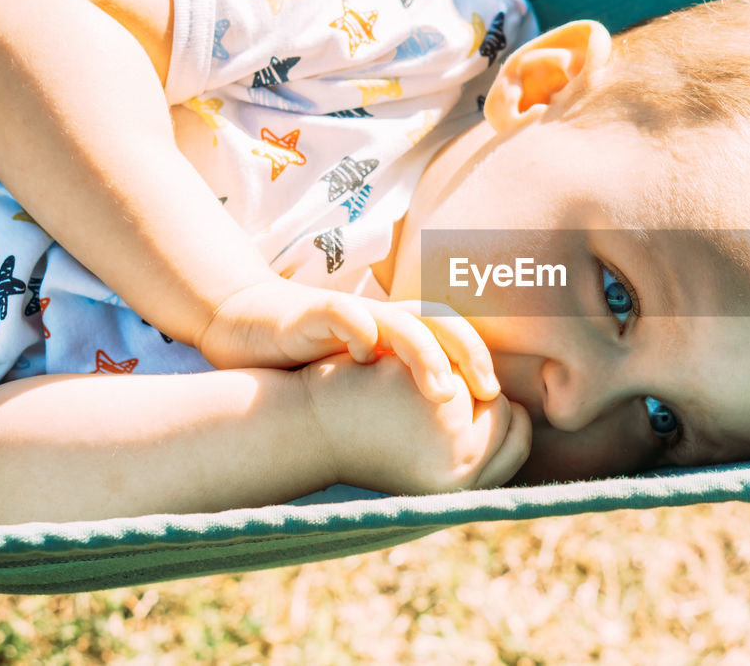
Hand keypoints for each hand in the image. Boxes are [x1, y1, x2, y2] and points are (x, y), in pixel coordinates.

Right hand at [195, 277, 500, 401]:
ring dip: (425, 353)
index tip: (500, 403)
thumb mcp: (366, 383)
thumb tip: (455, 435)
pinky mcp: (312, 314)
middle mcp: (382, 319)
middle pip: (439, 322)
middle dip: (468, 355)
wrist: (249, 327)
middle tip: (487, 394)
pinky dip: (358, 329)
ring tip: (442, 390)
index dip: (479, 362)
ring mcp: (350, 315)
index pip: (453, 338)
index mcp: (399, 333)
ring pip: (399, 321)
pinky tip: (367, 357)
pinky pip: (341, 314)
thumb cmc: (313, 364)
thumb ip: (404, 399)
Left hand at [300, 354, 531, 493]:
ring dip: (458, 377)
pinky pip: (460, 364)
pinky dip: (436, 359)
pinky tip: (399, 376)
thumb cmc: (367, 434)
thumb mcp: (427, 453)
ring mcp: (449, 436)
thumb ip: (468, 445)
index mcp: (459, 490)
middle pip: (510, 416)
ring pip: (486, 386)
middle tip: (443, 396)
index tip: (479, 405)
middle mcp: (460, 473)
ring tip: (413, 393)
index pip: (517, 447)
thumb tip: (518, 416)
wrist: (306, 423)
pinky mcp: (435, 400)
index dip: (505, 422)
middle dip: (484, 399)